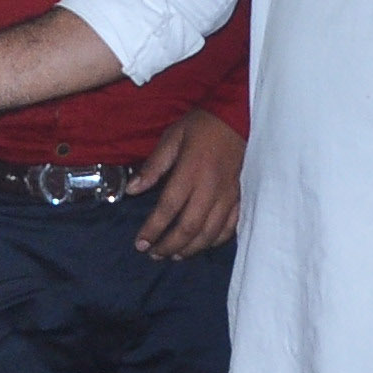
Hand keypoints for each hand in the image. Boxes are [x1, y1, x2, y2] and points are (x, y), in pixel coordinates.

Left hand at [128, 108, 242, 258]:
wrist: (237, 117)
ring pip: (210, 233)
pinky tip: (203, 245)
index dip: (153, 229)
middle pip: (189, 228)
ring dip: (191, 249)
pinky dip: (216, 240)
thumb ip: (153, 166)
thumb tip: (132, 190)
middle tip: (154, 254)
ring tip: (175, 255)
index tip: (140, 244)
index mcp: (190, 172)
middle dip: (170, 246)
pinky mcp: (240, 197)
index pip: (168, 209)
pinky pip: (230, 226)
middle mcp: (210, 188)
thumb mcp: (172, 138)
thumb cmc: (201, 126)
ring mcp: (228, 195)